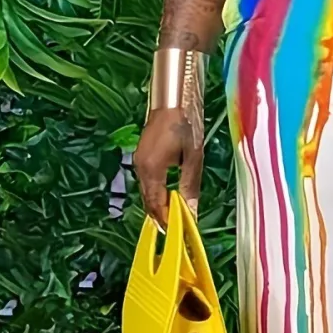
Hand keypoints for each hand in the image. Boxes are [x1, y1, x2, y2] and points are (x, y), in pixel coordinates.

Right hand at [133, 108, 201, 230]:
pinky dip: (155, 193)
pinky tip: (166, 196)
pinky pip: (147, 182)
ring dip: (158, 205)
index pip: (156, 204)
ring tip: (173, 216)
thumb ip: (190, 186)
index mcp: (152, 169)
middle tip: (175, 229)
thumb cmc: (186, 125)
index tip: (177, 232)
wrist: (172, 100)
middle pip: (148, 200)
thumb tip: (191, 212)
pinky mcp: (141, 156)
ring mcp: (139, 161)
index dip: (166, 220)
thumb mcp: (194, 158)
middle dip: (161, 216)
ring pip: (146, 192)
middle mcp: (141, 167)